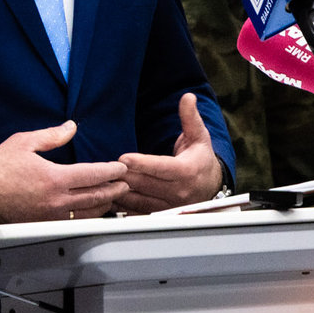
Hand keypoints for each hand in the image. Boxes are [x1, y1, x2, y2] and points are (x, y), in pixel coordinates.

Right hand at [0, 121, 128, 222]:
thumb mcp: (25, 142)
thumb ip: (52, 135)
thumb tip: (71, 127)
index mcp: (54, 179)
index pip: (93, 175)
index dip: (111, 171)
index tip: (121, 168)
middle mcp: (56, 201)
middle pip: (96, 196)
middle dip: (114, 189)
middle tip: (124, 183)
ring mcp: (50, 216)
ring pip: (87, 213)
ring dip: (104, 205)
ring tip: (113, 198)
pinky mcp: (43, 225)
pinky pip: (73, 222)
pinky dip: (88, 216)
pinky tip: (91, 211)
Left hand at [113, 93, 223, 212]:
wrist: (210, 185)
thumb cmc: (200, 158)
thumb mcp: (199, 136)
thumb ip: (190, 117)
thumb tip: (188, 97)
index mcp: (187, 171)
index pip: (161, 168)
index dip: (141, 164)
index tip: (123, 158)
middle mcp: (179, 192)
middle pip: (146, 184)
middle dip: (124, 175)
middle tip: (105, 166)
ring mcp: (169, 206)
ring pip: (139, 199)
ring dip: (120, 190)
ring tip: (103, 179)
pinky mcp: (161, 214)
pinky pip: (138, 211)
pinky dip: (122, 205)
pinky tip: (109, 194)